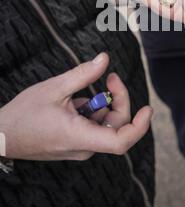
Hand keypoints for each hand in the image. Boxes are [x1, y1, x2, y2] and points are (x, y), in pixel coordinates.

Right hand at [0, 53, 151, 160]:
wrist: (1, 136)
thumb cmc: (24, 115)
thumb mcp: (54, 88)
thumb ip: (83, 74)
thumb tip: (105, 59)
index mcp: (80, 136)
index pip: (121, 141)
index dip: (139, 126)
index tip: (147, 108)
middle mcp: (84, 146)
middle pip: (116, 125)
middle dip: (119, 98)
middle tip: (109, 76)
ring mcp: (80, 147)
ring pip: (105, 124)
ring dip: (103, 103)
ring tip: (82, 90)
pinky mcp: (76, 144)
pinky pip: (94, 127)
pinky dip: (92, 111)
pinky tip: (75, 102)